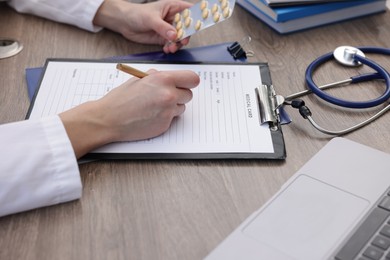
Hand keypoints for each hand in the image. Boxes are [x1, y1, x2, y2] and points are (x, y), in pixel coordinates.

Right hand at [59, 69, 199, 157]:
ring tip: (154, 106)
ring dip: (173, 107)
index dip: (189, 82)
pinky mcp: (165, 125)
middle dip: (179, 95)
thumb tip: (171, 77)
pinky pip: (173, 118)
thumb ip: (158, 77)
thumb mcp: (139, 79)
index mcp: (163, 79)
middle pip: (189, 94)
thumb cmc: (121, 98)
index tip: (186, 84)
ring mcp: (168, 111)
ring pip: (182, 107)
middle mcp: (169, 94)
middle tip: (165, 96)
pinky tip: (151, 115)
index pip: (192, 78)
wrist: (109, 119)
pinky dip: (165, 117)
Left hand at [93, 0, 192, 52]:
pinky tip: (166, 49)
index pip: (190, 11)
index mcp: (173, 7)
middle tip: (182, 41)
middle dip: (186, 35)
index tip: (199, 24)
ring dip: (177, 44)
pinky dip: (171, 48)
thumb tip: (173, 34)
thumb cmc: (136, 14)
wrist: (124, 22)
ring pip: (180, 38)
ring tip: (171, 48)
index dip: (197, 16)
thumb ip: (163, 27)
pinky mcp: (164, 38)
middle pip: (187, 27)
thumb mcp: (151, 19)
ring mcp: (169, 29)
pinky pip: (172, 45)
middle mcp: (173, 19)